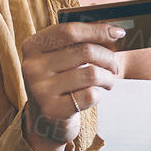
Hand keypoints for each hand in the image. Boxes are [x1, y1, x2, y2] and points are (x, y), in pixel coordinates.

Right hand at [18, 21, 125, 150]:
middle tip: (114, 65)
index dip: (97, 30)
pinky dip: (98, 94)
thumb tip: (113, 32)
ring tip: (107, 81)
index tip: (119, 33)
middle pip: (84, 51)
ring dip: (107, 77)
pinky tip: (94, 95)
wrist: (46, 120)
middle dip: (108, 57)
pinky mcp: (52, 110)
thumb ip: (78, 42)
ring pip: (91, 73)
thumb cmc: (59, 82)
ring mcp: (40, 90)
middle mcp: (32, 67)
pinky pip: (90, 95)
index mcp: (33, 46)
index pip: (69, 31)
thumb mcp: (60, 58)